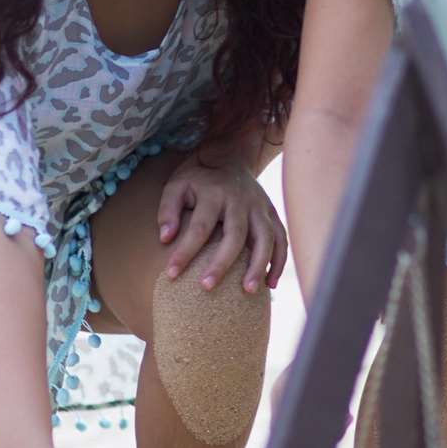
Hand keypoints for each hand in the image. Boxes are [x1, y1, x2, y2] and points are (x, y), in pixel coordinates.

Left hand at [158, 156, 286, 294]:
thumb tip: (165, 239)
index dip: (185, 251)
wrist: (229, 156)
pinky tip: (270, 284)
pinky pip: (281, 238)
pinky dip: (279, 261)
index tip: (171, 274)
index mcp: (214, 193)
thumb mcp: (176, 185)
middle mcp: (241, 200)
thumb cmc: (198, 179)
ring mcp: (260, 206)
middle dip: (222, 263)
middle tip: (207, 287)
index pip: (199, 227)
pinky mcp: (272, 213)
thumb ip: (168, 210)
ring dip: (259, 265)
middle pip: (235, 235)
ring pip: (266, 238)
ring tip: (249, 291)